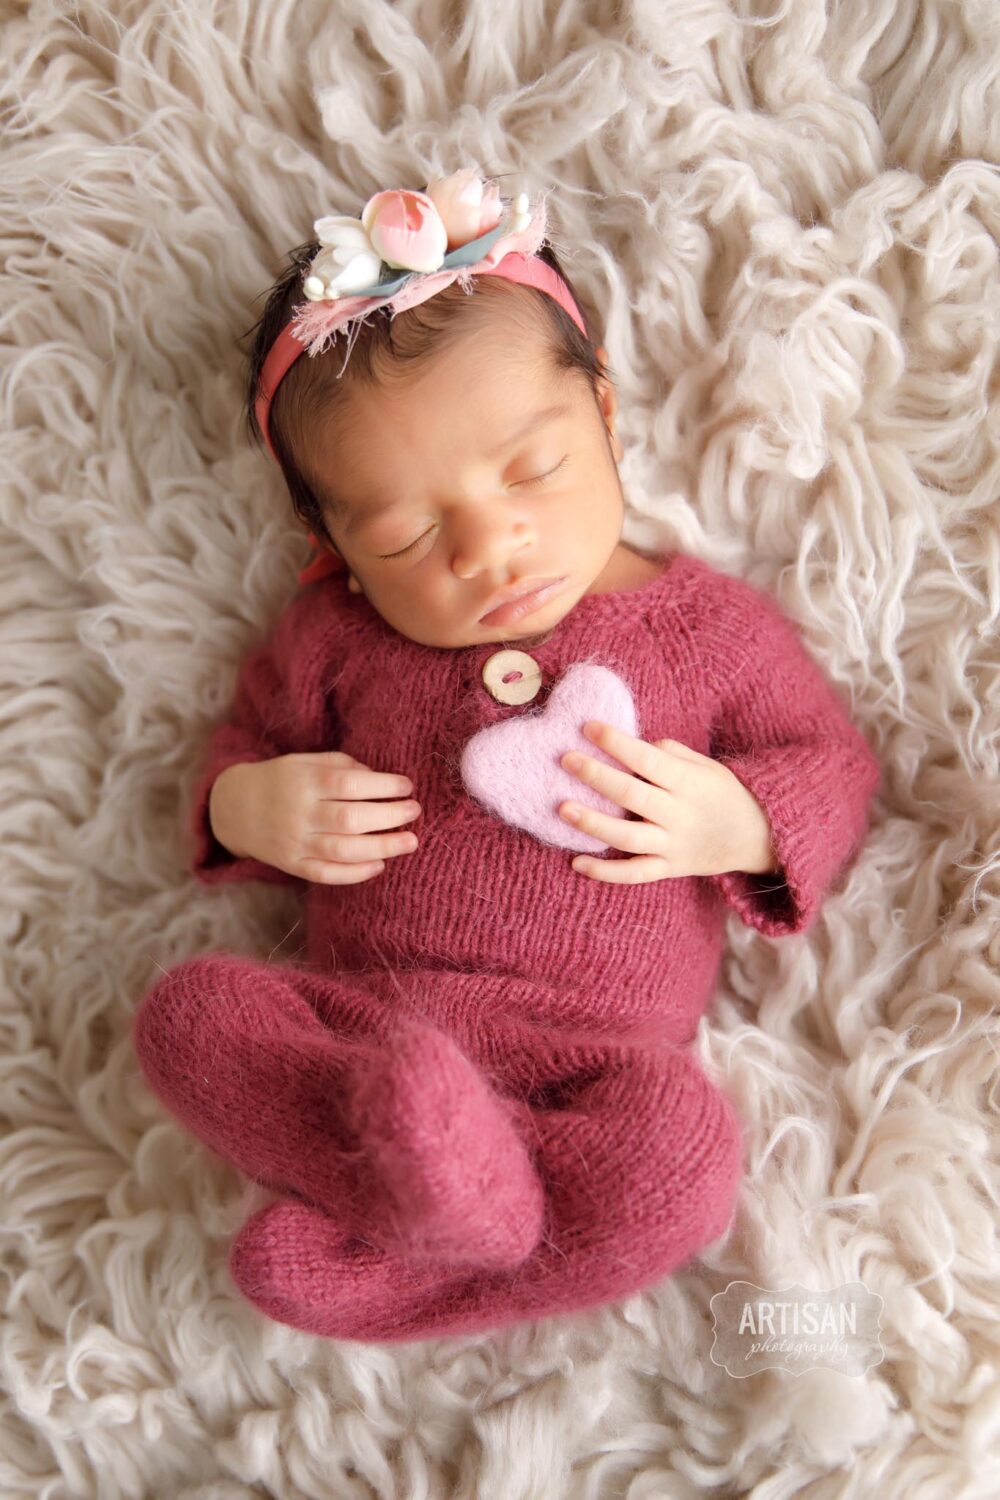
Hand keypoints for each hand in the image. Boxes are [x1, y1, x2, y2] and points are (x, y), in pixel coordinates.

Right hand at [210, 752, 420, 884]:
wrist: (236, 809)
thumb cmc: (283, 780)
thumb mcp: (306, 762)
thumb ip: (342, 767)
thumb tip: (381, 780)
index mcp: (304, 782)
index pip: (349, 784)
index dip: (383, 785)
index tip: (407, 786)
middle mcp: (299, 814)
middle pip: (350, 819)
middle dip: (389, 816)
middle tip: (414, 811)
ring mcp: (295, 843)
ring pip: (343, 850)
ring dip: (382, 847)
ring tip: (410, 842)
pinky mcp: (293, 865)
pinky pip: (327, 874)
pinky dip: (356, 873)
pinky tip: (380, 864)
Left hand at [557, 720, 778, 884]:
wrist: (756, 838)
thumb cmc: (723, 793)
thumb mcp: (707, 766)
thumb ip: (672, 753)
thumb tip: (634, 745)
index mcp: (690, 783)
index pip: (648, 759)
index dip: (616, 742)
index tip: (588, 726)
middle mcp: (680, 815)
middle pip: (632, 796)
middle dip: (596, 776)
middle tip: (566, 759)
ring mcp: (674, 846)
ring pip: (628, 838)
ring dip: (593, 824)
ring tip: (562, 808)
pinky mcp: (670, 869)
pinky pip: (634, 874)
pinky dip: (605, 872)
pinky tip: (576, 862)